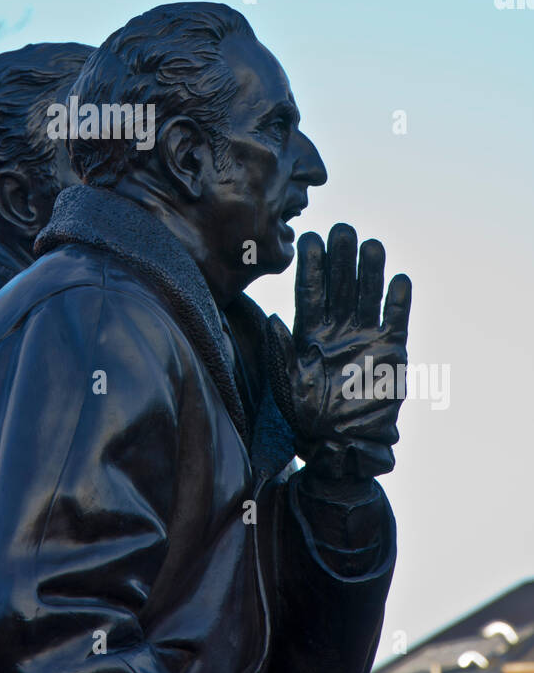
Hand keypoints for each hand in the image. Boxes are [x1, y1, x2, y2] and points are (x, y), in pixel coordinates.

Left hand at [268, 224, 411, 481]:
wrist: (341, 443)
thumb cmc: (306, 416)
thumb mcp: (287, 383)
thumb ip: (281, 351)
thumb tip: (273, 319)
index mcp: (309, 330)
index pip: (309, 289)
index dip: (310, 265)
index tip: (309, 238)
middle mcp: (337, 326)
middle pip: (340, 283)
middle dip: (341, 256)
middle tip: (342, 229)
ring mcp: (365, 335)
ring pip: (368, 293)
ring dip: (370, 270)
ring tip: (371, 244)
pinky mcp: (391, 349)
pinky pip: (396, 318)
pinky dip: (398, 300)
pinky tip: (399, 279)